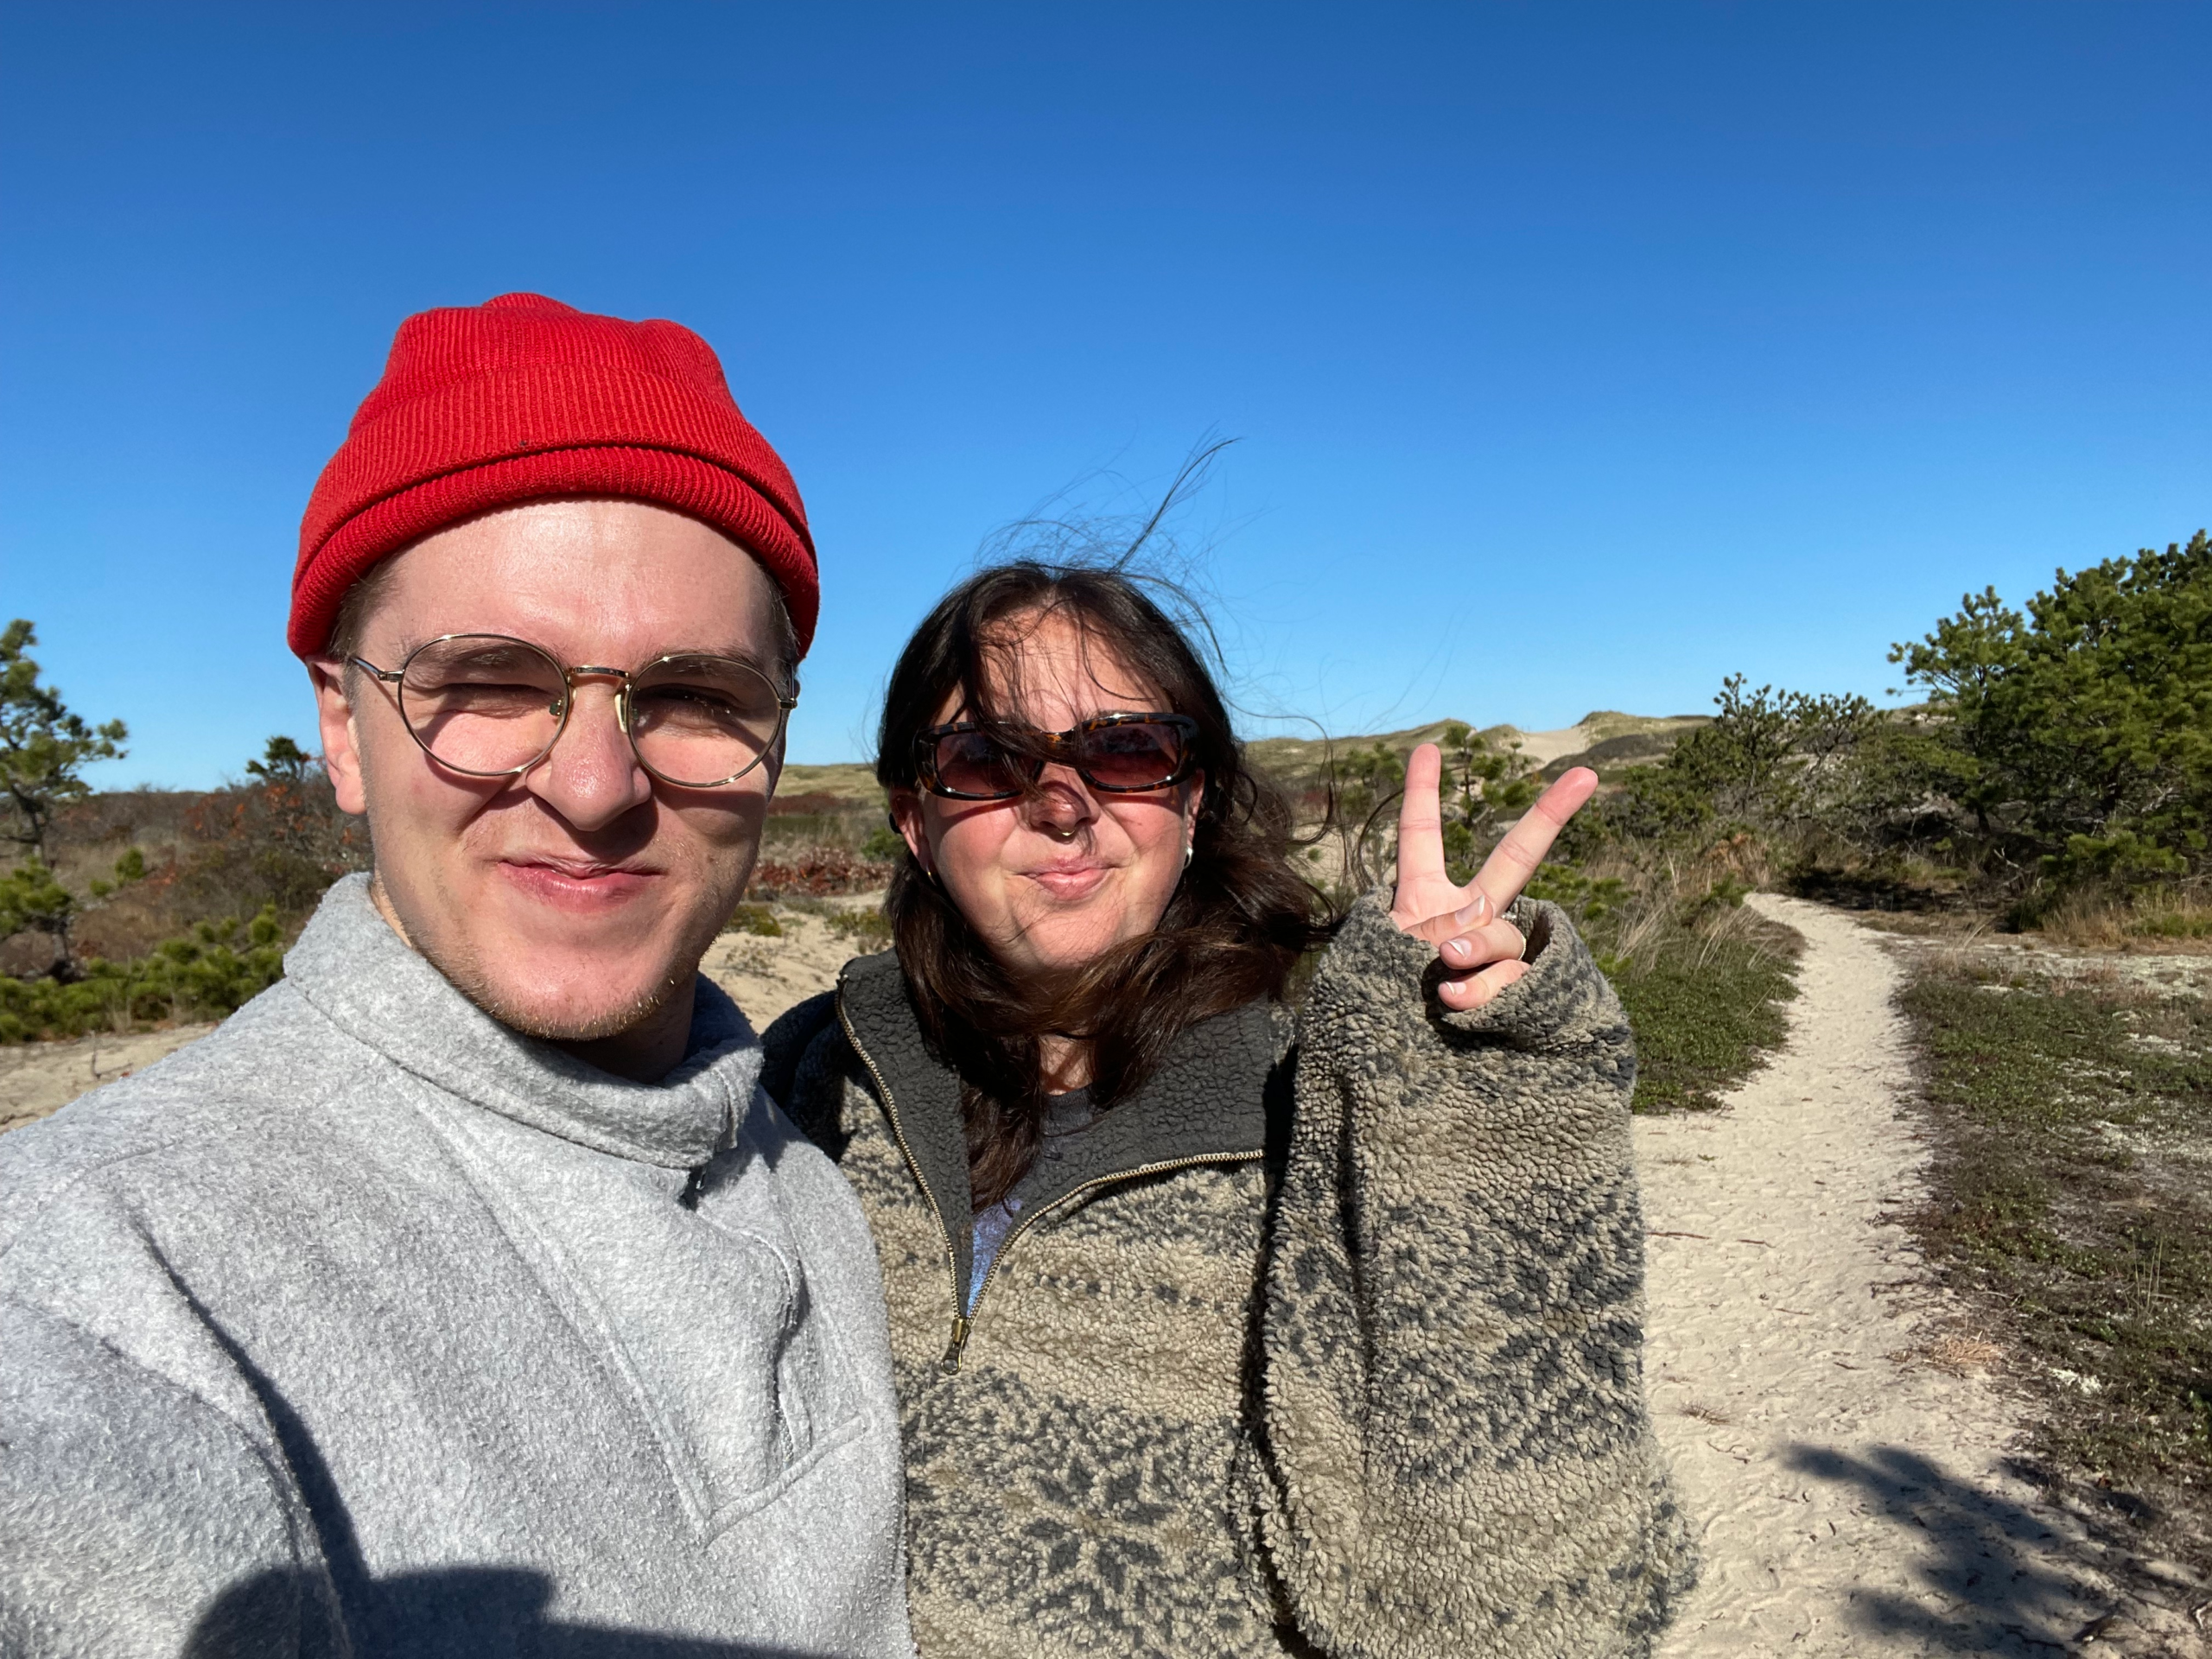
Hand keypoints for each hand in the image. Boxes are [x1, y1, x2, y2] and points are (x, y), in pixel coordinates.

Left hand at [1388, 743, 1597, 1010]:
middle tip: (1587, 775)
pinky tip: (1453, 1005)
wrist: (1403, 1074)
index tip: (1426, 747)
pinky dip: (1481, 993)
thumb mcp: (1385, 965)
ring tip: (1444, 973)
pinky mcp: (1515, 996)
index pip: (1420, 839)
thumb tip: (1458, 952)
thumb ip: (1423, 944)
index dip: (1421, 793)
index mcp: (1422, 900)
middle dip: (1550, 816)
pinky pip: (1512, 982)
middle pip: (1515, 860)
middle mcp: (1467, 919)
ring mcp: (1494, 956)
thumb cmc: (1382, 1009)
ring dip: (1475, 949)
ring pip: (1503, 936)